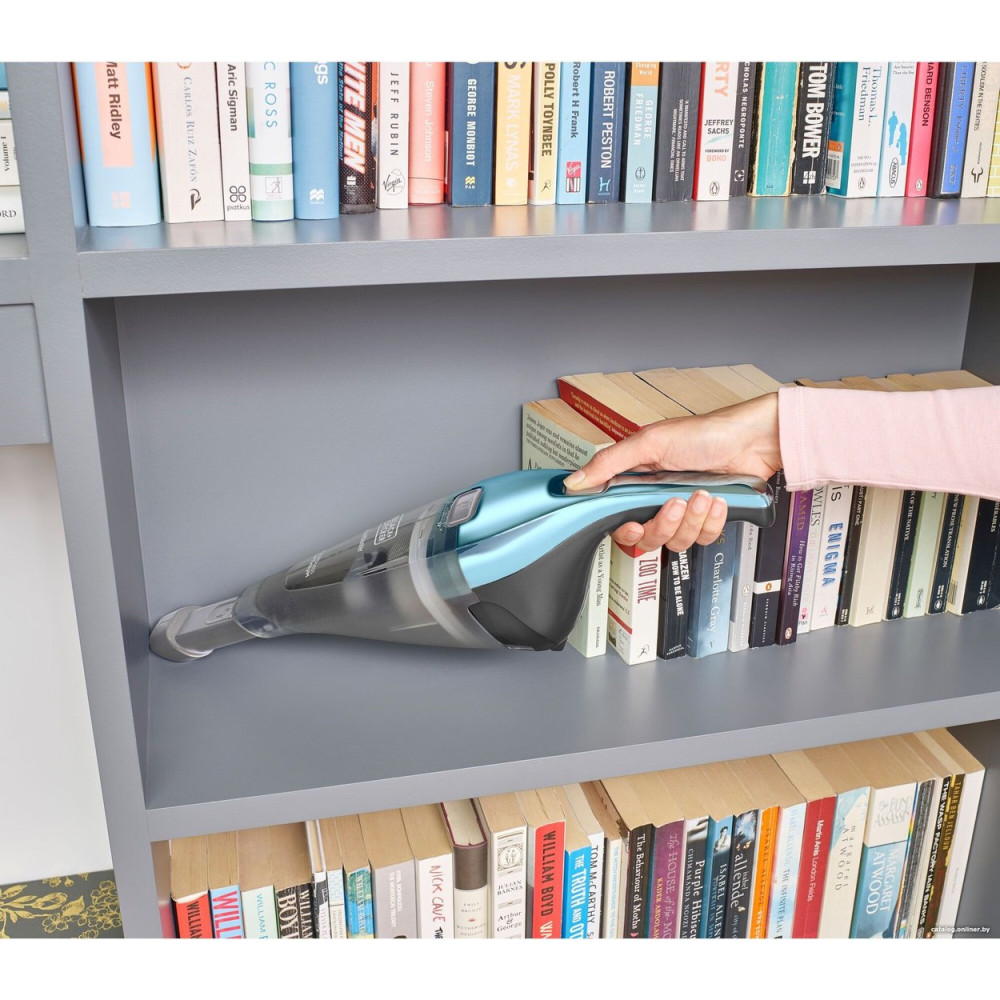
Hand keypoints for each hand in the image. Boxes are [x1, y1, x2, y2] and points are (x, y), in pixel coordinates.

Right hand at [563, 393, 781, 550]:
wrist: (753, 440)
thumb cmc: (704, 433)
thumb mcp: (649, 443)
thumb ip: (608, 464)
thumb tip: (572, 482)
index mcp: (637, 482)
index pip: (618, 520)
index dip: (625, 531)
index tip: (634, 525)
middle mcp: (657, 499)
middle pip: (647, 539)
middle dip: (664, 524)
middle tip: (675, 502)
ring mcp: (684, 512)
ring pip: (677, 542)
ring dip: (692, 519)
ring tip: (704, 494)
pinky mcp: (709, 520)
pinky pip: (704, 539)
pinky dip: (713, 521)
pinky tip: (718, 499)